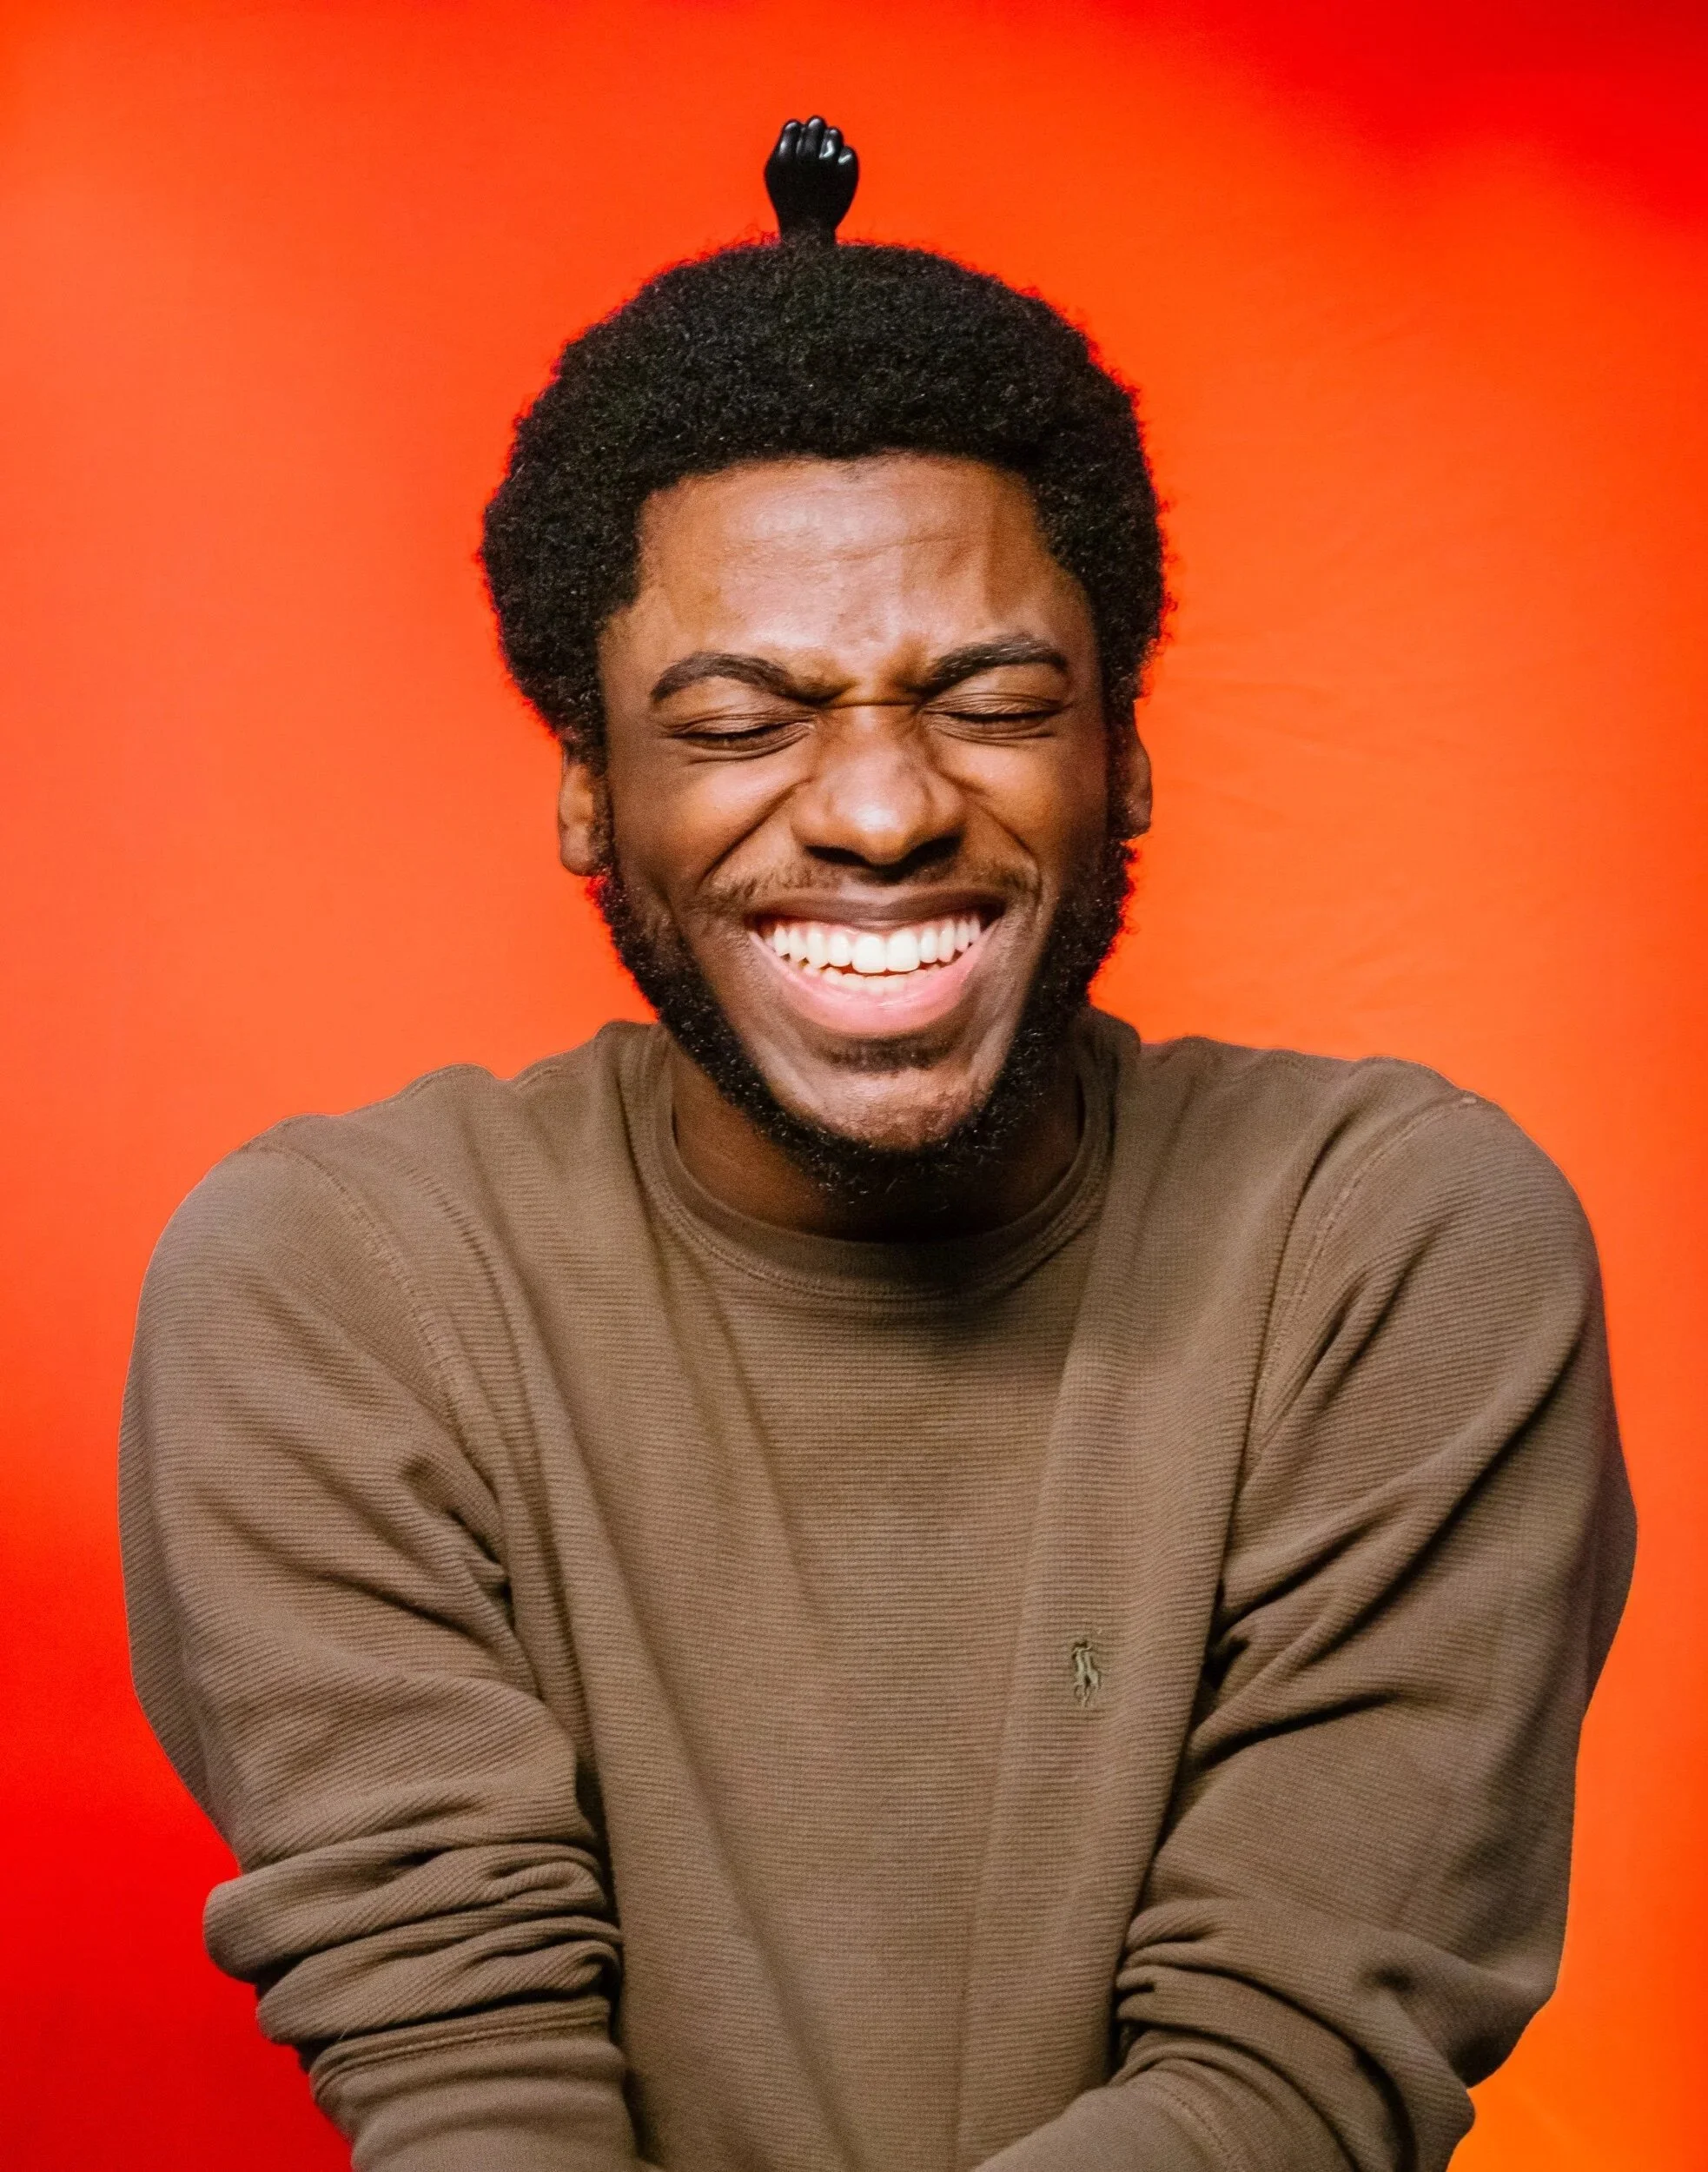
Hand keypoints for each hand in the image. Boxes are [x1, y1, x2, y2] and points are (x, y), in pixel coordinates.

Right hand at [764, 116, 858, 242]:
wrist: (809, 235)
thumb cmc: (789, 203)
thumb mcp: (775, 176)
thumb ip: (783, 147)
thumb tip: (799, 125)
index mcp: (784, 157)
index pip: (794, 125)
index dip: (797, 136)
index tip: (798, 151)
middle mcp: (806, 157)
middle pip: (816, 123)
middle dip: (816, 135)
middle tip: (816, 152)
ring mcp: (828, 164)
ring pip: (835, 134)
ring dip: (831, 145)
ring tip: (827, 163)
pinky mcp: (846, 173)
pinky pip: (848, 153)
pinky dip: (843, 163)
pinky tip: (836, 179)